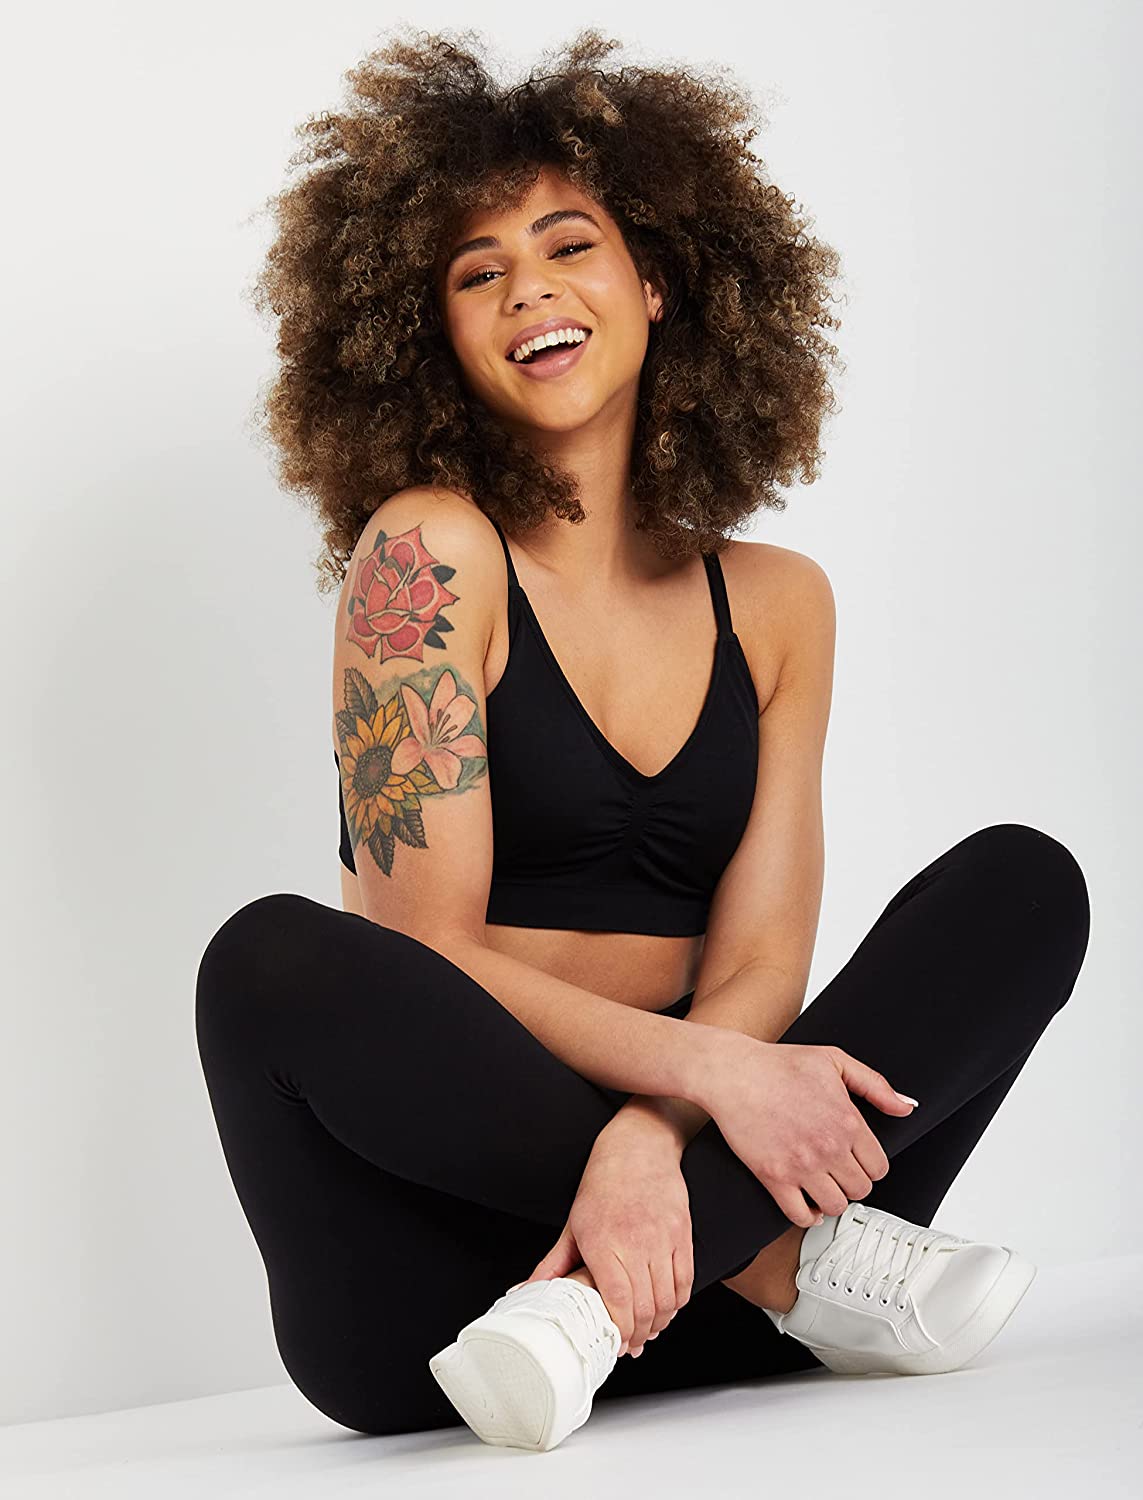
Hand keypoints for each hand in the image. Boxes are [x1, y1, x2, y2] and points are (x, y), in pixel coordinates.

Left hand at [515, 1123, 692, 1358]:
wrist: (639, 1148)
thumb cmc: (603, 1185)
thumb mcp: (573, 1224)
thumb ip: (554, 1264)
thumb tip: (526, 1291)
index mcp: (603, 1242)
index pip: (617, 1301)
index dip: (619, 1331)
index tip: (615, 1345)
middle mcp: (635, 1242)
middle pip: (644, 1307)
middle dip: (638, 1335)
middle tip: (630, 1346)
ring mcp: (662, 1239)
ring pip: (667, 1299)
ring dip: (659, 1323)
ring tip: (647, 1332)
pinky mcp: (682, 1234)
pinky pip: (685, 1281)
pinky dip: (677, 1303)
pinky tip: (666, 1310)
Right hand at [692, 1029, 916, 1226]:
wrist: (734, 1073)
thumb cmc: (779, 1064)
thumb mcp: (834, 1061)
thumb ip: (875, 1085)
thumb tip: (906, 1107)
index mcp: (848, 1121)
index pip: (879, 1167)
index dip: (871, 1166)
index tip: (858, 1161)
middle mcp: (829, 1147)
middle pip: (860, 1190)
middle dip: (853, 1182)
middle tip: (840, 1172)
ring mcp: (802, 1165)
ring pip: (836, 1206)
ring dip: (833, 1199)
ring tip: (824, 1186)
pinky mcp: (774, 1177)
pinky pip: (800, 1215)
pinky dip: (808, 1215)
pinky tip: (807, 1203)